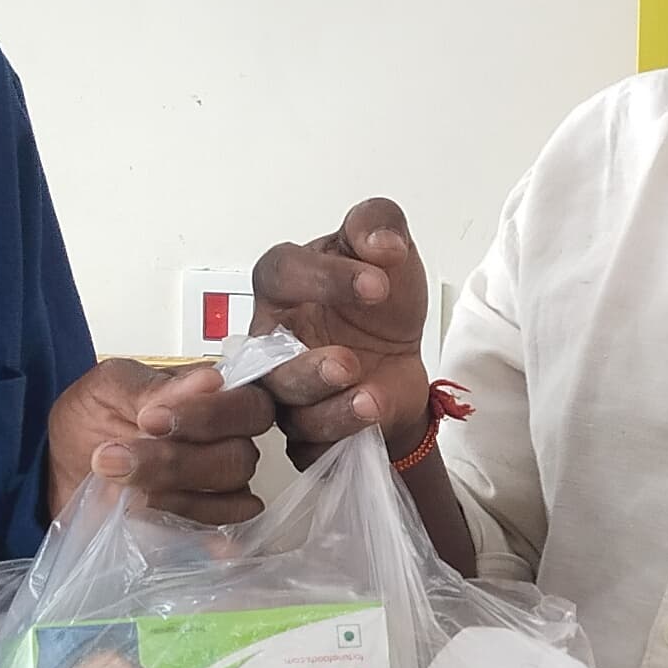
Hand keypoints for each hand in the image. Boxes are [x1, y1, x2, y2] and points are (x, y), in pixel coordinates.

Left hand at [42, 358, 274, 528]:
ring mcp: (219, 488)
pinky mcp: (202, 525)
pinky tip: (151, 518)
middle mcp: (227, 443)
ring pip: (231, 499)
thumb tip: (209, 381)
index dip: (209, 416)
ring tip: (121, 486)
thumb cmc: (90, 419)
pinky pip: (219, 533)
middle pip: (240, 457)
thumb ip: (154, 386)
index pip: (249, 405)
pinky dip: (188, 528)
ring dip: (174, 494)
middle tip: (118, 458)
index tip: (149, 420)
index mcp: (214, 399)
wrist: (62, 468)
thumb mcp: (107, 389)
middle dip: (177, 461)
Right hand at [251, 197, 434, 458]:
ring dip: (327, 407)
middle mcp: (272, 339)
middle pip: (266, 356)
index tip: (378, 285)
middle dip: (306, 364)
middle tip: (348, 361)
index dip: (323, 278)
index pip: (280, 274)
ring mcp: (285, 390)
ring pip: (286, 406)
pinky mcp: (306, 433)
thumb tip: (381, 242)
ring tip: (368, 399)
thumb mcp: (387, 249)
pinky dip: (340, 436)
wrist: (402, 359)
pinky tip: (369, 422)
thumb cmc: (377, 303)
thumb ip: (378, 223)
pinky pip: (309, 445)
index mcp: (283, 286)